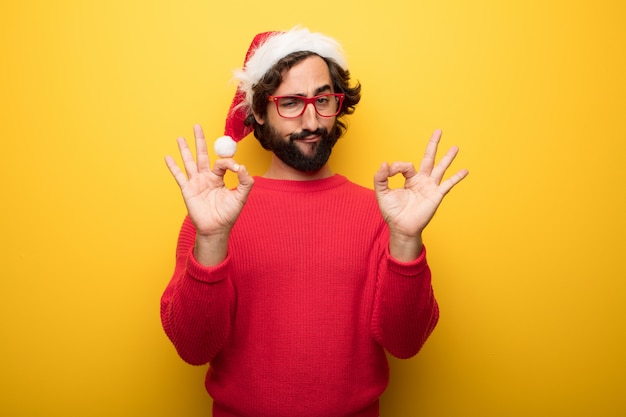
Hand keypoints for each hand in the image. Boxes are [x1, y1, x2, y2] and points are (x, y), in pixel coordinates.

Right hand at [165, 124, 253, 237]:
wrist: (216, 228)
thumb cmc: (229, 214)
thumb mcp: (241, 196)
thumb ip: (245, 181)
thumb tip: (242, 166)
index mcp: (219, 177)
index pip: (221, 162)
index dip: (228, 162)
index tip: (235, 167)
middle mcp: (206, 177)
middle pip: (202, 155)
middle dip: (199, 140)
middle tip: (197, 126)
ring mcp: (196, 182)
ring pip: (189, 162)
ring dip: (184, 150)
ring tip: (180, 138)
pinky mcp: (187, 190)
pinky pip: (179, 176)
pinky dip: (173, 167)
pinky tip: (168, 157)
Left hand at [374, 129, 467, 260]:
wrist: (401, 228)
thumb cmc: (392, 212)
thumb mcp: (382, 193)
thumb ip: (380, 178)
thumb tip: (384, 162)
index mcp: (409, 179)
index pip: (406, 165)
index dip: (397, 166)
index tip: (390, 172)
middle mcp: (422, 181)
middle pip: (429, 158)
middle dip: (433, 144)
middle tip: (438, 130)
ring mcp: (430, 187)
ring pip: (440, 168)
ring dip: (448, 157)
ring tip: (455, 147)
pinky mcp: (436, 195)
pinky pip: (448, 184)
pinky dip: (456, 177)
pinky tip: (465, 170)